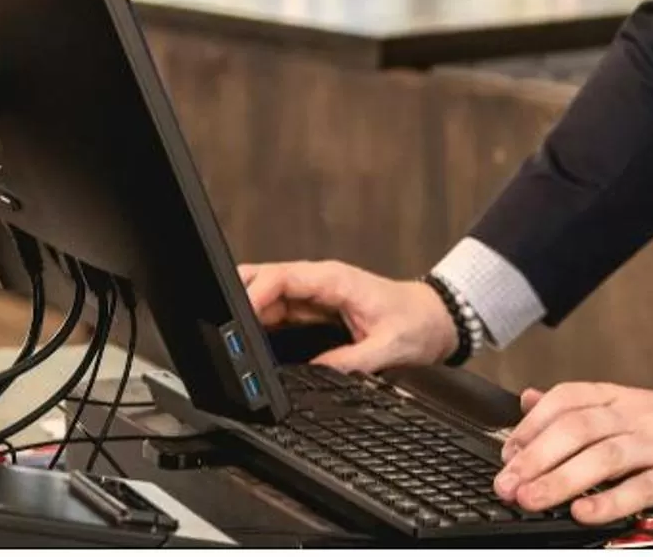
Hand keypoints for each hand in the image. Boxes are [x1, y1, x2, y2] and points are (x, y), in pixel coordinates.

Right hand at [236, 260, 456, 371]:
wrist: (436, 319)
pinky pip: (279, 311)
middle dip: (239, 295)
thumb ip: (352, 361)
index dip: (256, 292)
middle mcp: (320, 282)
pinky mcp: (315, 309)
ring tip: (227, 336)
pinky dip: (259, 322)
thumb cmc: (417, 323)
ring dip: (247, 312)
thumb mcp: (389, 347)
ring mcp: (315, 295)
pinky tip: (247, 339)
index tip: (237, 314)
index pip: (284, 277)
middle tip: (216, 322)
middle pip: (267, 279)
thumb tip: (317, 375)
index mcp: (335, 280)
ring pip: (268, 295)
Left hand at [495, 383, 652, 525]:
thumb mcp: (640, 410)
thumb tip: (532, 400)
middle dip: (536, 456)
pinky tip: (584, 514)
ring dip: (561, 479)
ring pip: (604, 455)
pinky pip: (642, 486)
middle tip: (507, 484)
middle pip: (579, 426)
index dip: (533, 423)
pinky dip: (609, 501)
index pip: (570, 398)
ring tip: (532, 501)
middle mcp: (642, 416)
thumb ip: (588, 407)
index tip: (508, 452)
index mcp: (628, 399)